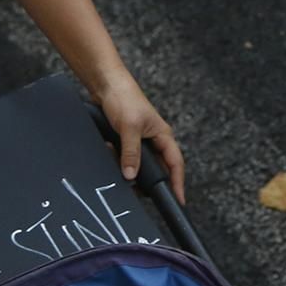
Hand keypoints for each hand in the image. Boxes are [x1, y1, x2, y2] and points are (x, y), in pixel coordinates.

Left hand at [93, 74, 187, 203]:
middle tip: (139, 193)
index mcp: (163, 136)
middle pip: (156, 169)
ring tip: (117, 163)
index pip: (175, 164)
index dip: (178, 183)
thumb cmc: (125, 99)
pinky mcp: (125, 141)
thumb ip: (131, 152)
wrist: (106, 85)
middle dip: (146, 180)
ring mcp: (139, 141)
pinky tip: (108, 151)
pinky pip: (123, 158)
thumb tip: (131, 175)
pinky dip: (115, 159)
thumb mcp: (129, 128)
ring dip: (126, 167)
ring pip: (137, 165)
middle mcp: (154, 141)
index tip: (179, 201)